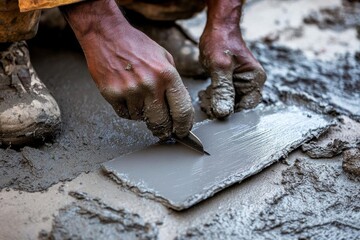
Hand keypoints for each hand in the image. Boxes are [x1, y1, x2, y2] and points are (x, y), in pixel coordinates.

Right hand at [62, 0, 193, 139]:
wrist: (107, 35)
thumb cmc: (137, 46)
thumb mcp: (165, 58)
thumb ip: (173, 82)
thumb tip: (179, 107)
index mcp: (167, 75)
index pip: (181, 110)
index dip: (183, 126)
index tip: (182, 131)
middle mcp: (150, 85)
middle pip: (162, 122)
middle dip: (164, 129)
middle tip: (164, 129)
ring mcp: (129, 91)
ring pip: (142, 119)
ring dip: (143, 114)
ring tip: (139, 97)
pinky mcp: (112, 94)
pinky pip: (125, 115)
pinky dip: (129, 110)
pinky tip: (128, 96)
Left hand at [199, 17, 265, 117]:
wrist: (217, 28)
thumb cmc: (221, 41)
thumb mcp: (220, 66)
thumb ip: (222, 90)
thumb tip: (223, 113)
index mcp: (254, 80)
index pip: (246, 107)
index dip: (230, 112)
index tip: (215, 111)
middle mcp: (250, 84)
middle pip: (236, 107)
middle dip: (220, 107)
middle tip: (206, 102)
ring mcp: (240, 84)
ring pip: (227, 103)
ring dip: (214, 103)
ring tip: (204, 97)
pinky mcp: (230, 83)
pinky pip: (222, 97)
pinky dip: (213, 98)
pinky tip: (205, 94)